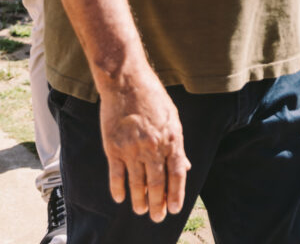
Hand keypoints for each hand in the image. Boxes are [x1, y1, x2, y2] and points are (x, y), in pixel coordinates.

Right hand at [99, 73, 189, 221]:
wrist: (126, 82)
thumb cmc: (152, 97)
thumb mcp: (173, 118)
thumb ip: (177, 144)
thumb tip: (186, 166)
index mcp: (172, 139)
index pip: (177, 174)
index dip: (176, 194)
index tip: (174, 209)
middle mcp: (153, 147)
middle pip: (157, 183)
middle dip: (158, 203)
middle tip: (157, 217)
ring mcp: (132, 148)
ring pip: (137, 182)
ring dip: (140, 200)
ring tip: (141, 210)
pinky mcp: (113, 147)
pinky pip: (116, 174)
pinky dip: (118, 188)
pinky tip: (120, 198)